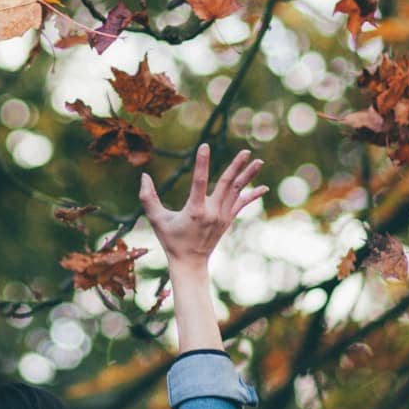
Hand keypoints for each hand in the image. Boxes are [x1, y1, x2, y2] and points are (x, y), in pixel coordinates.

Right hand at [139, 144, 267, 271]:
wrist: (189, 262)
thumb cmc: (170, 240)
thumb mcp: (156, 220)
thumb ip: (148, 198)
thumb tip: (144, 176)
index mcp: (194, 211)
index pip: (199, 182)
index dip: (202, 163)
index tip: (204, 146)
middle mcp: (212, 212)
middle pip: (227, 184)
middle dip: (236, 167)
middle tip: (246, 151)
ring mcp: (222, 217)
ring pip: (237, 192)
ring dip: (248, 176)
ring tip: (258, 161)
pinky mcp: (227, 220)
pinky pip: (241, 204)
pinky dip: (252, 195)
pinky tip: (264, 187)